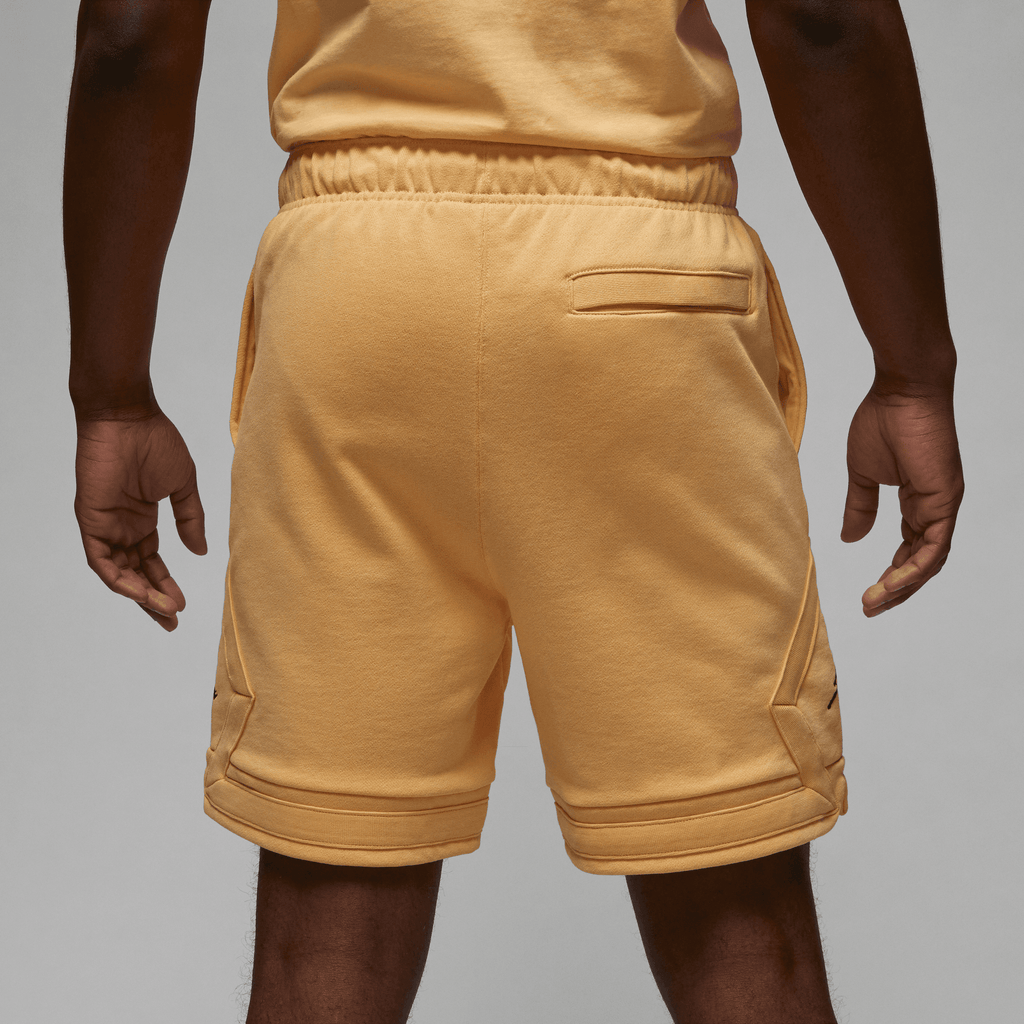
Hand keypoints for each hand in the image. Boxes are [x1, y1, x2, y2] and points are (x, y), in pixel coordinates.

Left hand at [73, 403, 206, 631]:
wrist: (128, 416)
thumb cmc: (156, 441)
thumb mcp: (183, 486)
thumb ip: (191, 519)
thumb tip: (200, 553)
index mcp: (142, 520)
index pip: (151, 563)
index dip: (165, 585)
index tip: (182, 606)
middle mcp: (122, 528)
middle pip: (135, 574)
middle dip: (152, 600)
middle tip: (171, 621)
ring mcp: (105, 525)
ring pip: (118, 573)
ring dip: (140, 595)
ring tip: (163, 609)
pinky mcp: (90, 520)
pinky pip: (101, 560)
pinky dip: (119, 579)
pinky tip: (141, 592)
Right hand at [841, 382, 963, 616]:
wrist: (902, 391)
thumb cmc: (882, 420)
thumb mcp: (862, 474)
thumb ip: (859, 507)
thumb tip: (849, 538)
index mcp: (919, 500)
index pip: (911, 548)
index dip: (893, 574)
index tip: (870, 592)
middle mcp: (935, 507)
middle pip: (922, 561)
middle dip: (897, 589)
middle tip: (871, 607)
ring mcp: (943, 504)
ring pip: (930, 560)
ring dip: (903, 586)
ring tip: (876, 602)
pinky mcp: (944, 499)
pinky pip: (934, 546)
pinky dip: (914, 569)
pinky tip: (892, 583)